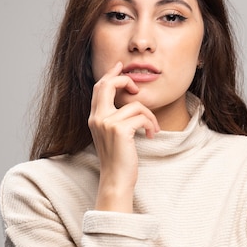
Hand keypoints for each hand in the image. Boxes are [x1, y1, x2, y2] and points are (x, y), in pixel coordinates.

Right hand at [88, 61, 159, 211]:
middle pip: (108, 84)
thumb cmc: (118, 160)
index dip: (110, 75)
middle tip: (137, 87)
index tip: (119, 67)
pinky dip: (151, 124)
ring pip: (136, 105)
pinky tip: (151, 135)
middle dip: (125, 81)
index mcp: (94, 118)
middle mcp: (97, 117)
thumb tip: (129, 103)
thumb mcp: (112, 135)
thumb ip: (114, 118)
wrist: (116, 179)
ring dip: (150, 116)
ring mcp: (107, 123)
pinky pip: (142, 116)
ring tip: (152, 129)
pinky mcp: (120, 130)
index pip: (99, 88)